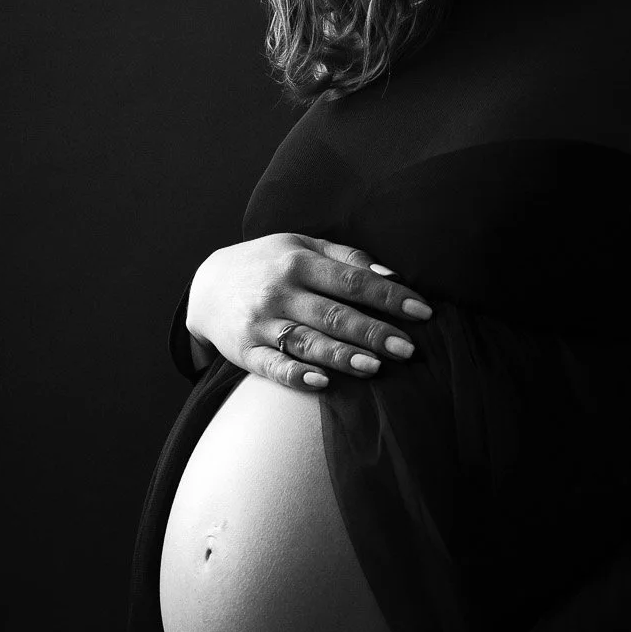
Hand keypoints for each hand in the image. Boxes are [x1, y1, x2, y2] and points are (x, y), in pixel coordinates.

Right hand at [186, 232, 433, 389]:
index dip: (390, 296)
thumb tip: (393, 276)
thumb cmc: (269, 265)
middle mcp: (281, 291)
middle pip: (334, 313)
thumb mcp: (302, 247)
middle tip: (409, 349)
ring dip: (342, 356)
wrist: (207, 286)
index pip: (353, 281)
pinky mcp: (245, 351)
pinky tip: (322, 384)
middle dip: (373, 331)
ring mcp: (261, 322)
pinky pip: (273, 366)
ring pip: (307, 342)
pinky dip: (296, 375)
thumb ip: (347, 259)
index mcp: (300, 262)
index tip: (423, 312)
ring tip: (376, 367)